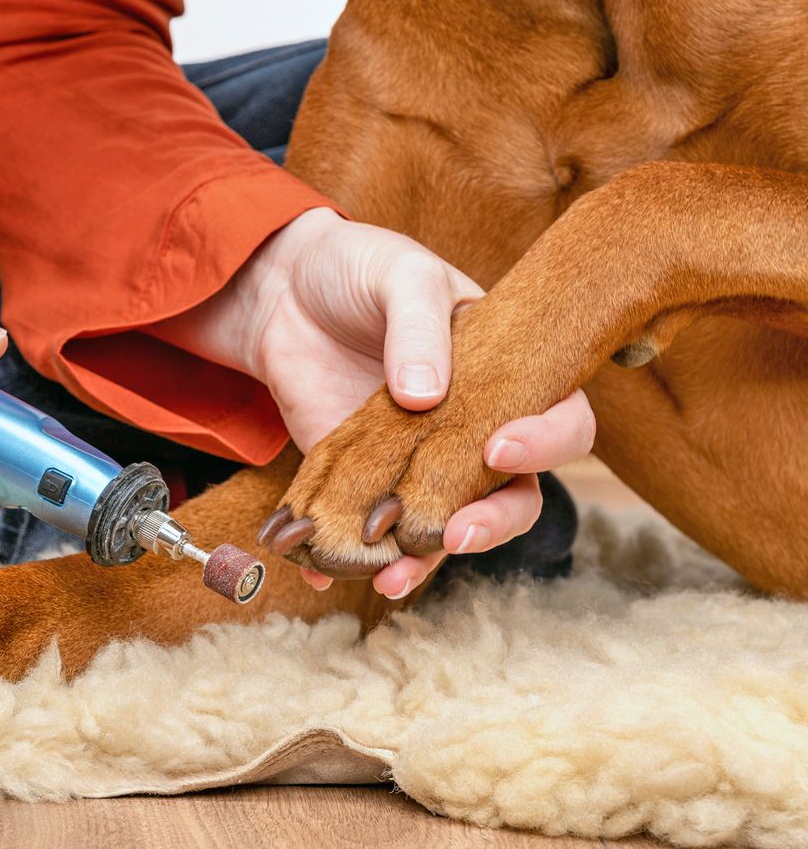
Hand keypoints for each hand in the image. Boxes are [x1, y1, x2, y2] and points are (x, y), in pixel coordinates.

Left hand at [155, 208, 595, 594]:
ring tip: (387, 578)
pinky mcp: (366, 480)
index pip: (561, 419)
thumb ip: (417, 326)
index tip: (500, 449)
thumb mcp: (398, 275)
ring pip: (445, 526)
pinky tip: (319, 570)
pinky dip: (349, 557)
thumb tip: (425, 395)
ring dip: (422, 561)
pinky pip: (370, 529)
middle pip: (515, 494)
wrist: (286, 291)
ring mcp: (420, 461)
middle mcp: (476, 426)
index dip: (545, 443)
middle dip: (493, 524)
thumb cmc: (362, 270)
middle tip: (452, 534)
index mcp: (509, 371)